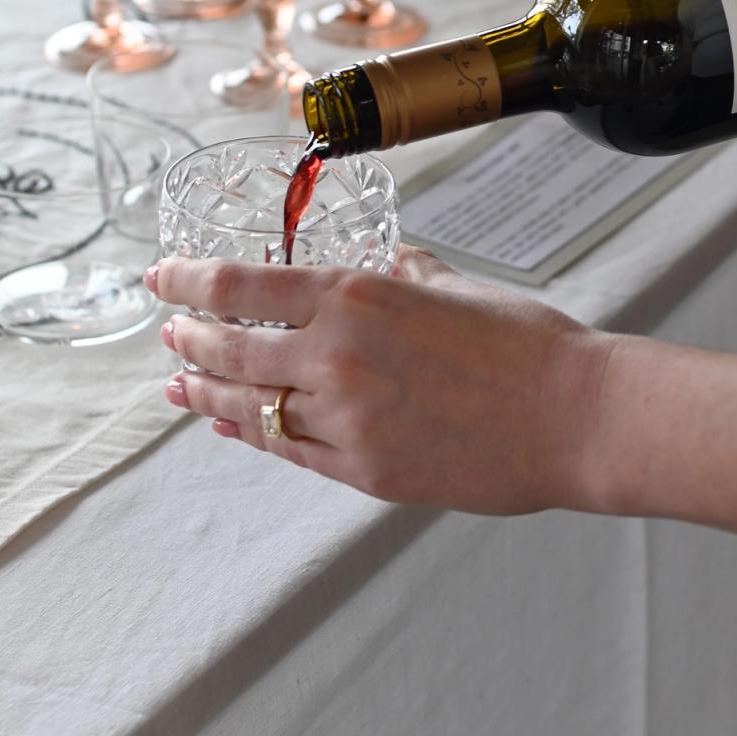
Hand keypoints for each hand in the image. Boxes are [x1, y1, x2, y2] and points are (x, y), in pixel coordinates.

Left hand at [149, 251, 608, 511]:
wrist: (573, 417)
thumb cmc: (528, 346)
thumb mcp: (458, 288)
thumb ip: (411, 276)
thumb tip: (395, 265)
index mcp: (356, 296)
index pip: (240, 285)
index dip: (188, 280)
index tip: (163, 276)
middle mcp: (335, 355)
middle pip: (228, 347)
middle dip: (188, 338)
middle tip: (170, 331)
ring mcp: (345, 419)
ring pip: (249, 405)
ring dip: (207, 391)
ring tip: (181, 382)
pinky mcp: (363, 471)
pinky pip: (287, 450)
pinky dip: (251, 433)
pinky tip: (232, 424)